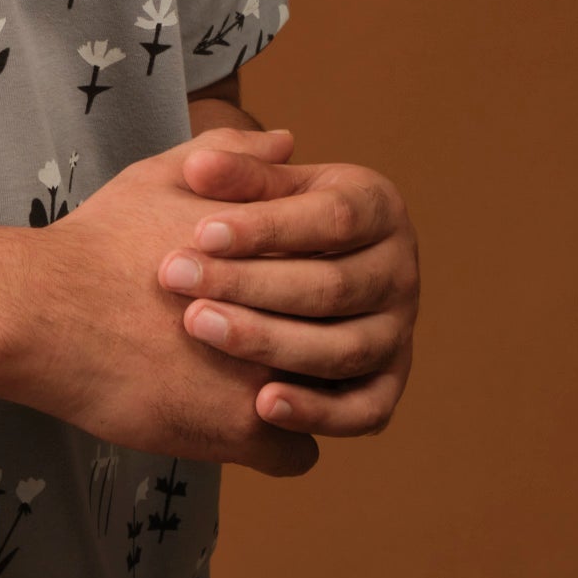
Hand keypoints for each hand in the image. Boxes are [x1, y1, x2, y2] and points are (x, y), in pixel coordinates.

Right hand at [7, 126, 320, 476]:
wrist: (49, 312)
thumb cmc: (100, 241)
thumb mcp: (162, 175)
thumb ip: (233, 154)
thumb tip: (288, 143)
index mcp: (275, 248)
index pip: (339, 268)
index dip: (321, 280)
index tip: (299, 289)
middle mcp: (288, 310)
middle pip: (340, 333)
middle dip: (320, 340)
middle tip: (287, 342)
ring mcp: (272, 372)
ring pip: (329, 398)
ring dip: (305, 395)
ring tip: (268, 387)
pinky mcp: (245, 431)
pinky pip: (299, 452)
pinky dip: (278, 444)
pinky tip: (247, 426)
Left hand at [156, 133, 418, 438]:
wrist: (288, 265)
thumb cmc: (268, 215)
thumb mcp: (259, 182)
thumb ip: (234, 170)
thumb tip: (201, 166)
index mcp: (379, 206)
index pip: (331, 218)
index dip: (265, 226)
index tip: (200, 231)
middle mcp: (400, 271)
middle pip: (333, 287)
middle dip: (249, 283)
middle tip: (177, 276)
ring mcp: (397, 331)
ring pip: (343, 349)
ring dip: (268, 342)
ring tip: (198, 325)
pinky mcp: (387, 385)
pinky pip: (364, 410)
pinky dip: (318, 412)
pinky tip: (262, 405)